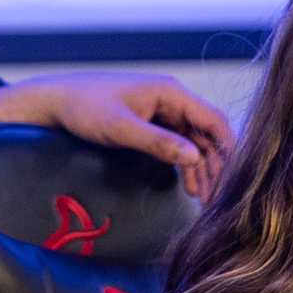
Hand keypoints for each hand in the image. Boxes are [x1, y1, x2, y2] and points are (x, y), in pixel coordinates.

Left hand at [0, 73, 233, 201]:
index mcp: (171, 92)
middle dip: (215, 165)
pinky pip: (178, 145)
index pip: (213, 120)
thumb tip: (194, 158)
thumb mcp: (121, 128)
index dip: (228, 148)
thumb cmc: (85, 108)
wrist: (56, 102)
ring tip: (204, 199)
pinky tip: (189, 186)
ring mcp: (163, 111)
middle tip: (218, 198)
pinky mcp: (152, 123)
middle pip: (207, 134)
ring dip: (201, 169)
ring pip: (194, 142)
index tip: (237, 177)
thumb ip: (158, 143)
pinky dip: (185, 165)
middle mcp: (172, 100)